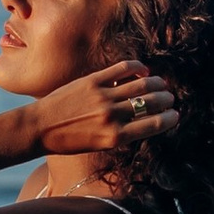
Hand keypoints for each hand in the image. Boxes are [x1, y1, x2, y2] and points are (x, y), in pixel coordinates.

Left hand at [23, 57, 178, 167]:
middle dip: (165, 100)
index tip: (175, 115)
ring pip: (141, 84)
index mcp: (115, 137)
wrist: (39, 128)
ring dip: (156, 83)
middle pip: (150, 102)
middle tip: (170, 98)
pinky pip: (122, 69)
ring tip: (161, 85)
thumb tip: (144, 118)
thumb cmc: (69, 141)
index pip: (153, 124)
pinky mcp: (92, 80)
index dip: (169, 118)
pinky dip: (137, 68)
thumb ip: (122, 133)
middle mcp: (112, 116)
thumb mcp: (100, 144)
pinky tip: (143, 71)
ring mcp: (102, 96)